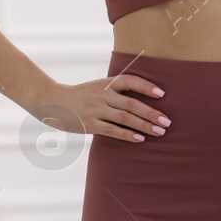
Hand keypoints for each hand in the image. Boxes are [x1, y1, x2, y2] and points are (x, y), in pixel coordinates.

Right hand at [30, 75, 170, 142]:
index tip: (162, 94)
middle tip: (167, 122)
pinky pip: (112, 131)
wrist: (53, 101)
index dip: (146, 86)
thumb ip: (116, 91)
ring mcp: (96, 110)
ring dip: (144, 126)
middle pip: (132, 103)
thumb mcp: (98, 87)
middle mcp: (103, 95)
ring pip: (125, 118)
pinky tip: (140, 139)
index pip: (130, 80)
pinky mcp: (90, 125)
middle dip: (151, 113)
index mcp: (106, 83)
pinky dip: (128, 135)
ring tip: (159, 132)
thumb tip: (142, 100)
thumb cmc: (81, 95)